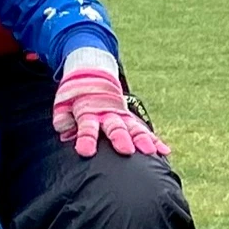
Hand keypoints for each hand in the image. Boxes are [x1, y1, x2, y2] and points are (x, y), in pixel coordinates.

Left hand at [51, 65, 168, 158]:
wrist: (92, 75)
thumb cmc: (75, 97)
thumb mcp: (63, 105)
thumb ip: (63, 118)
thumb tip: (63, 129)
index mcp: (88, 112)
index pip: (87, 127)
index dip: (87, 138)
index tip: (86, 152)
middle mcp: (107, 114)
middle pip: (115, 127)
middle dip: (121, 138)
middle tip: (126, 151)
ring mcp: (121, 116)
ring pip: (134, 128)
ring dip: (142, 140)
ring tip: (149, 152)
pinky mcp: (131, 119)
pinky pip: (145, 130)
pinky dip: (155, 140)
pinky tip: (165, 152)